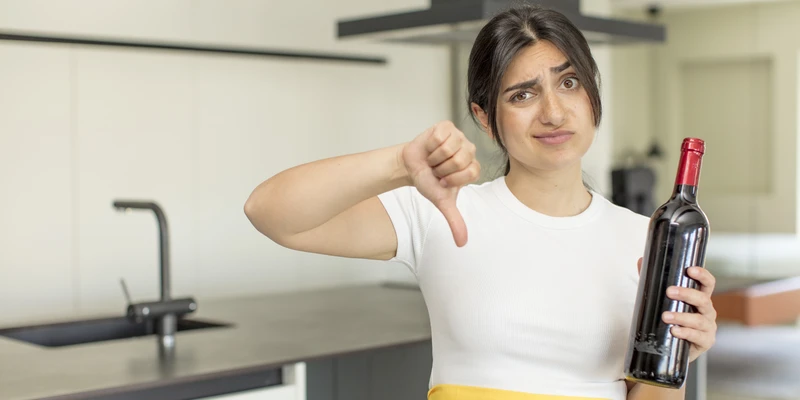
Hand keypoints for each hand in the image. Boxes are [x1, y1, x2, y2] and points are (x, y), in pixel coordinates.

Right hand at [402, 121, 480, 246]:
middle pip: (461, 159)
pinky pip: (440, 136)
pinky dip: (430, 145)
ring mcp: (459, 136)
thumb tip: (462, 243)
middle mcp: (469, 150)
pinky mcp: (446, 126)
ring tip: (433, 159)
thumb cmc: (429, 181)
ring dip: (435, 157)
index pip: (471, 172)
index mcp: (473, 166)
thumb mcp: (442, 201)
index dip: (453, 178)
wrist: (411, 167)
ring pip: (450, 147)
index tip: (444, 181)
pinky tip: (429, 148)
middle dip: (442, 168)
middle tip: (437, 169)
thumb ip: (454, 220)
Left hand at [637, 258, 717, 362]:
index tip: (690, 269)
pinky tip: (675, 331)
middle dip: (687, 294)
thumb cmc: (672, 320)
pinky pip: (697, 336)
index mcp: (700, 298)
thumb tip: (641, 260)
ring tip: (665, 316)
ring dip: (682, 316)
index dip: (702, 275)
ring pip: (699, 319)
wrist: (674, 348)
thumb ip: (653, 282)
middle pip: (703, 299)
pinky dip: (686, 333)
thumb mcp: (663, 301)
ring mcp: (708, 327)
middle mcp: (707, 311)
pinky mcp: (705, 342)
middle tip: (669, 291)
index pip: (707, 284)